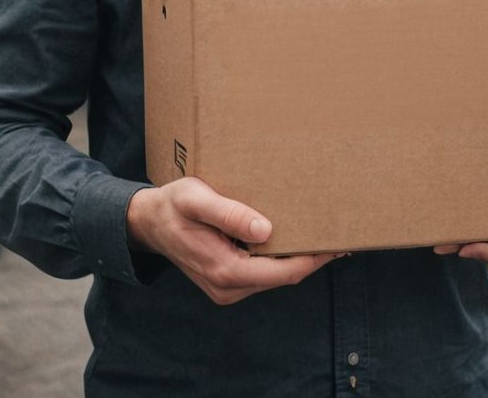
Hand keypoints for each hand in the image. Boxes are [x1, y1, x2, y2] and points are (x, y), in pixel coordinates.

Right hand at [126, 177, 339, 304]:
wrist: (148, 222)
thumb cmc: (173, 205)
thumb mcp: (197, 200)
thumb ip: (229, 214)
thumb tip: (265, 230)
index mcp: (225, 270)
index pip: (283, 272)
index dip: (313, 259)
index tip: (337, 243)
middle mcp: (228, 286)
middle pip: (284, 276)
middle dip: (311, 257)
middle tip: (339, 232)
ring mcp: (228, 286)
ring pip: (275, 275)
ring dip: (297, 256)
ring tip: (320, 230)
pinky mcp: (228, 280)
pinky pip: (263, 272)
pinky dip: (280, 257)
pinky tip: (291, 236)